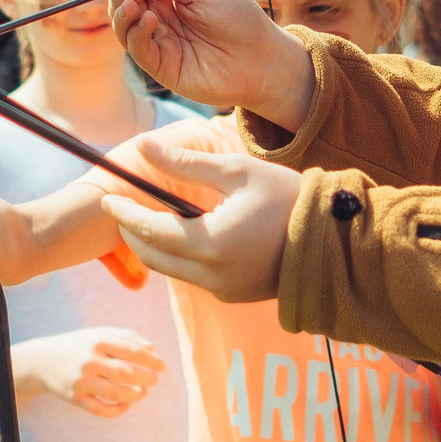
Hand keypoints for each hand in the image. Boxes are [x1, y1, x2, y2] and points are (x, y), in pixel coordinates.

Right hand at [24, 328, 165, 416]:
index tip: (162, 367)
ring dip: (135, 395)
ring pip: (115, 393)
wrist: (43, 361)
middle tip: (154, 381)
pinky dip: (117, 410)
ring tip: (142, 393)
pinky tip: (126, 405)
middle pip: (126, 373)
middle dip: (146, 378)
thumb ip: (126, 337)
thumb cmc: (79, 346)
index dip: (150, 360)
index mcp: (98, 341)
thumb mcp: (99, 334)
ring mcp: (81, 380)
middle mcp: (89, 360)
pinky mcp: (74, 398)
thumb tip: (152, 348)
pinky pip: (100, 409)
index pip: (131, 350)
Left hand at [99, 133, 298, 303]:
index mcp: (210, 245)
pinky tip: (181, 232)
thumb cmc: (289, 198)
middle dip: (132, 233)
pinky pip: (193, 276)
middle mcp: (212, 276)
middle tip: (121, 208)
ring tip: (148, 216)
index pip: (149, 230)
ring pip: (171, 269)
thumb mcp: (236, 171)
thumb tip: (143, 146)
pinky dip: (179, 255)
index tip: (107, 197)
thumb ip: (185, 162)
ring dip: (154, 244)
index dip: (123, 213)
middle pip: (153, 256)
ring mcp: (223, 290)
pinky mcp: (233, 295)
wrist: (333, 239)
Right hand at [103, 0, 317, 128]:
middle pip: (123, 6)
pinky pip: (139, 50)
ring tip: (134, 1)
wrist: (261, 57)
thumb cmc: (237, 17)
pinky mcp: (162, 68)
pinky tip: (149, 20)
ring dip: (123, 13)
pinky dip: (137, 33)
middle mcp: (160, 21)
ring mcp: (160, 45)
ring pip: (125, 29)